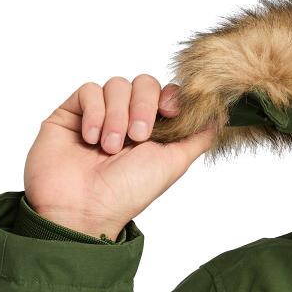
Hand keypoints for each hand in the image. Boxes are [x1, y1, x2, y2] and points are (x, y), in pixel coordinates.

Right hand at [21, 75, 219, 237]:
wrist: (84, 208)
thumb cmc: (128, 192)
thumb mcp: (174, 163)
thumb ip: (198, 137)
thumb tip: (220, 114)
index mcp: (153, 129)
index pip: (166, 93)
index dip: (171, 96)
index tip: (170, 113)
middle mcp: (127, 118)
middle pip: (144, 82)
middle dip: (144, 107)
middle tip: (138, 137)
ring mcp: (99, 114)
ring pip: (116, 85)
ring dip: (117, 116)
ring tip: (111, 147)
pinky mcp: (71, 113)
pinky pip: (88, 91)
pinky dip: (94, 113)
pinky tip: (92, 138)